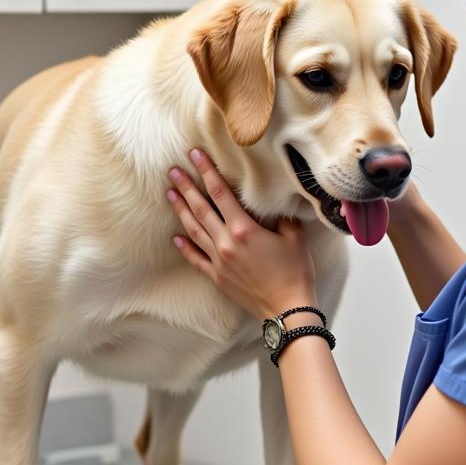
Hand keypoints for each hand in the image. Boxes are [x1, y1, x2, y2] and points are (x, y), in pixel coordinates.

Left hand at [167, 149, 317, 319]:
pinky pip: (196, 258)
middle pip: (201, 209)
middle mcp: (226, 243)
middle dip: (186, 187)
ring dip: (181, 211)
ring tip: (170, 194)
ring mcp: (219, 261)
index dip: (207, 172)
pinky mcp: (218, 277)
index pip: (220, 194)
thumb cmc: (295, 272)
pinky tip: (175, 237)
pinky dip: (185, 246)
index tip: (196, 155)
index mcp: (244, 230)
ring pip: (194, 230)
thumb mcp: (295, 237)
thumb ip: (282, 217)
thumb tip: (275, 205)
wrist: (287, 309)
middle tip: (173, 170)